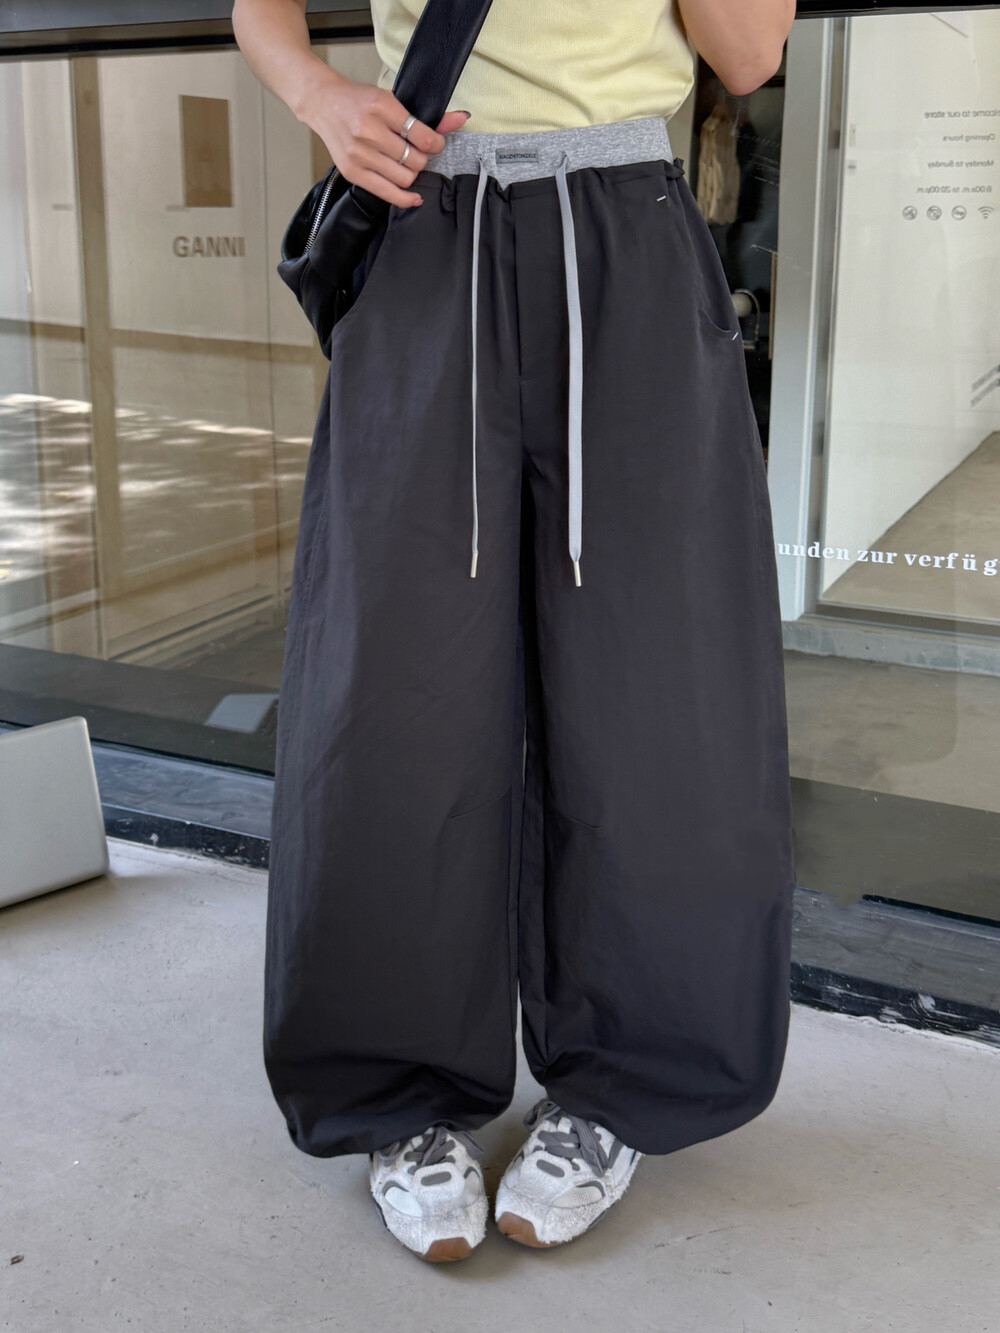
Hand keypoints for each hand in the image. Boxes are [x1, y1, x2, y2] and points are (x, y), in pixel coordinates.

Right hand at [302, 70, 470, 207]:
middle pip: (415, 160)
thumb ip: (425, 117)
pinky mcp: (353, 171)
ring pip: (404, 178)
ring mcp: (359, 154)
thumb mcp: (391, 100)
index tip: (435, 144)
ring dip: (413, 174)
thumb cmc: (359, 101)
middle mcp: (369, 131)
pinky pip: (387, 193)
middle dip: (423, 159)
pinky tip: (414, 197)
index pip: (421, 137)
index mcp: (381, 107)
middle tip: (418, 153)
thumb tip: (461, 119)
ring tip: (408, 165)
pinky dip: (405, 198)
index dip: (436, 144)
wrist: (324, 104)